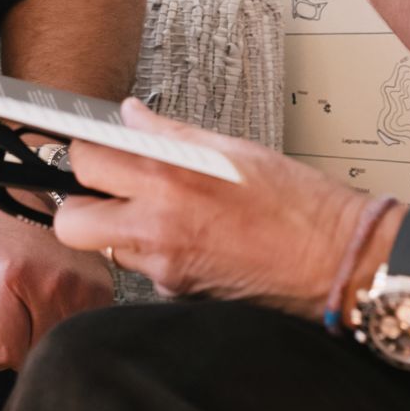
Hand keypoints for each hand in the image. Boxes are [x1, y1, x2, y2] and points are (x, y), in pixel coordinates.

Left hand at [0, 189, 115, 368]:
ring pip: (50, 346)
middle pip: (24, 355)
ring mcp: (80, 290)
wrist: (28, 186)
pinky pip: (75, 331)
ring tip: (23, 306)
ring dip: (35, 338)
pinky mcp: (100, 291)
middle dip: (8, 343)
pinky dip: (59, 326)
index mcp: (7, 276)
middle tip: (1, 311)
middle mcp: (49, 285)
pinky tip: (46, 303)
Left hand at [55, 100, 384, 315]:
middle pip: (73, 222)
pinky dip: (156, 256)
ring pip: (107, 249)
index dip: (84, 151)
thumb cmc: (298, 205)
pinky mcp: (179, 294)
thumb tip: (132, 117)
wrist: (336, 261)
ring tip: (158, 213)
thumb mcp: (232, 150)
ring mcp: (166, 267)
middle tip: (108, 189)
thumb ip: (170, 134)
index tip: (91, 148)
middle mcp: (159, 226)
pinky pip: (145, 271)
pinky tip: (190, 240)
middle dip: (81, 204)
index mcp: (172, 179)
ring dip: (118, 231)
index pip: (88, 160)